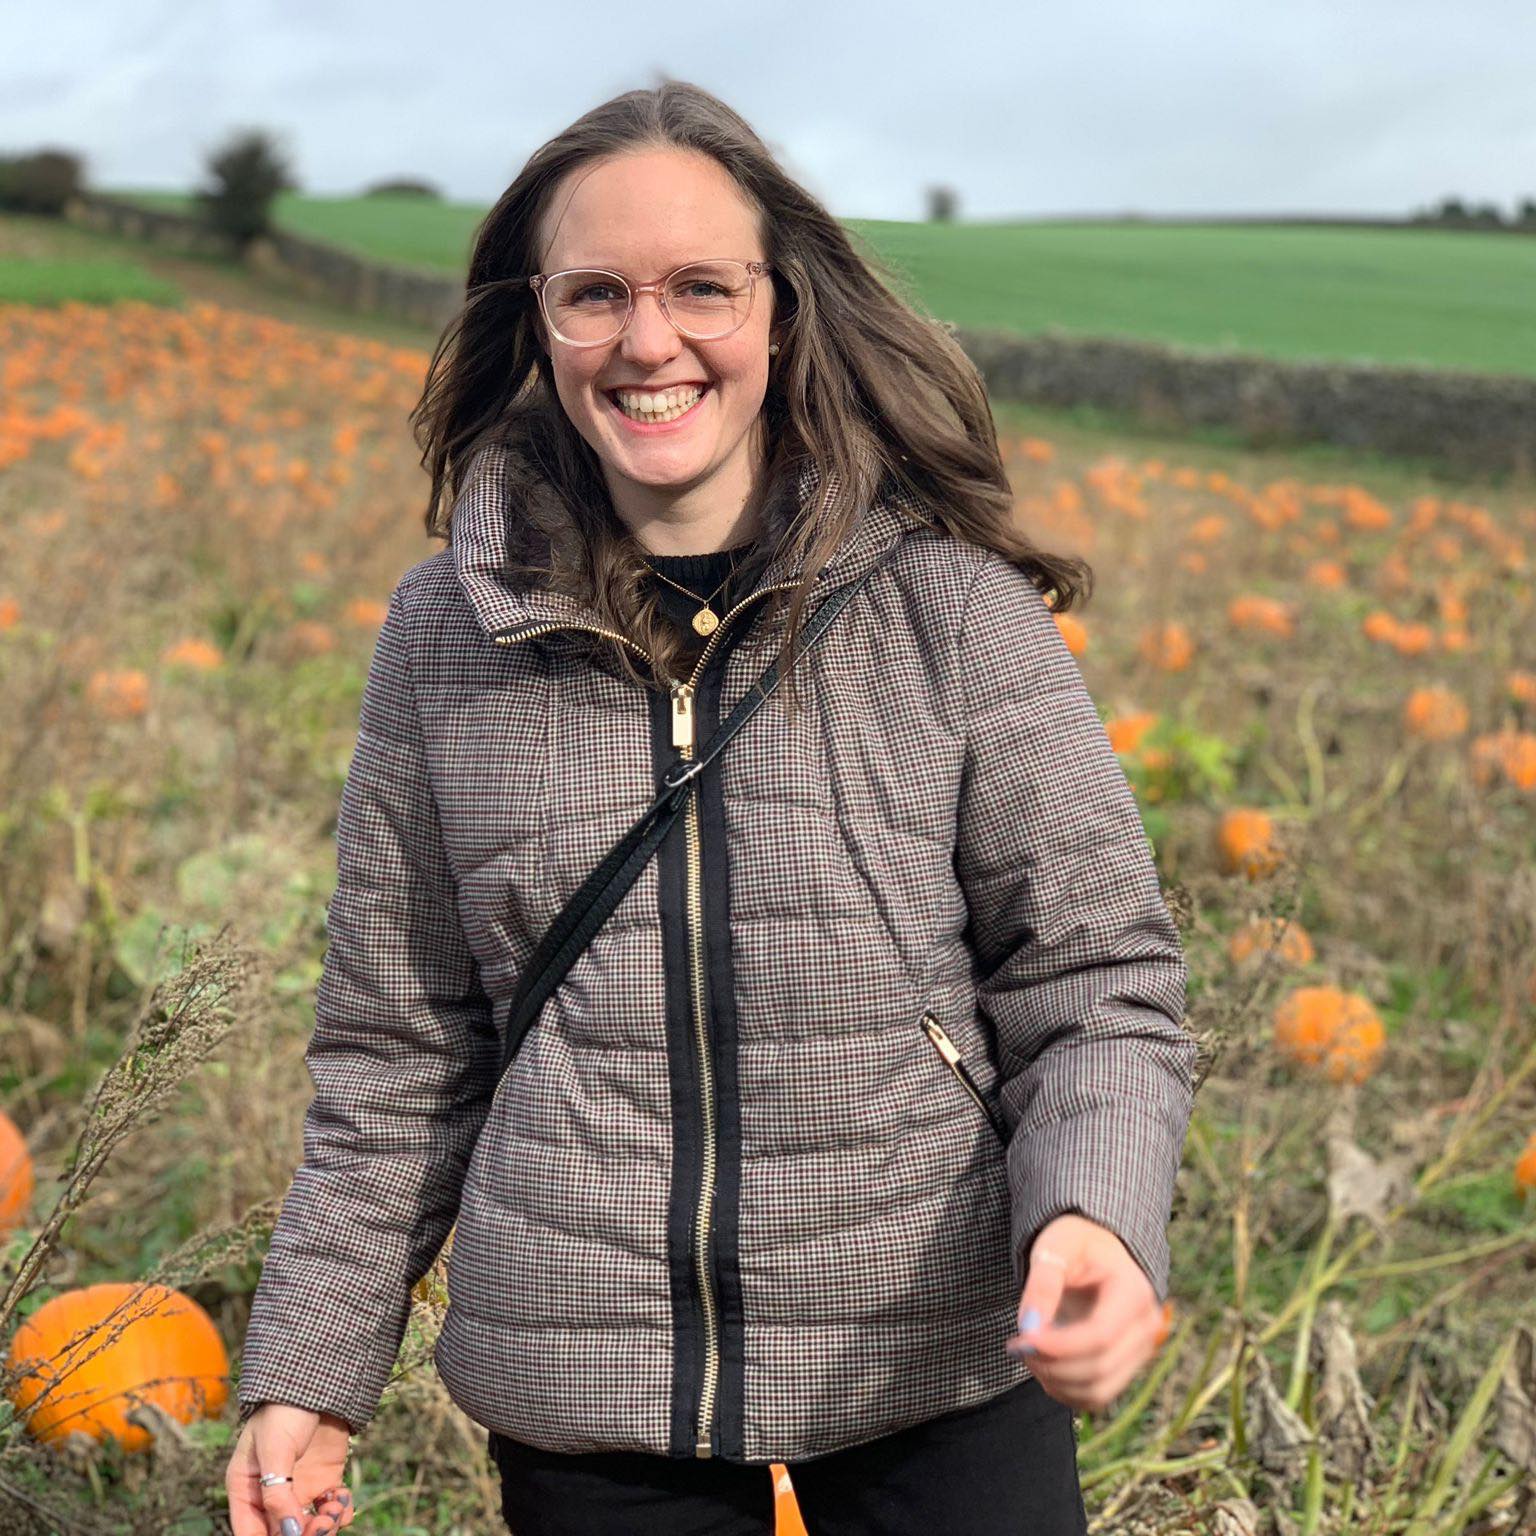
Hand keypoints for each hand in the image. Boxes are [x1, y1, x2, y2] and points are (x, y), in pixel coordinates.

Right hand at [226, 1403, 355, 1534]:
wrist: (320, 1381)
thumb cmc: (285, 1409)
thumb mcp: (275, 1448)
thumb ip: (277, 1493)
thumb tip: (289, 1533)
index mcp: (246, 1489)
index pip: (251, 1533)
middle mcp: (271, 1494)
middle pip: (282, 1533)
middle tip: (321, 1525)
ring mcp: (299, 1488)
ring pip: (309, 1527)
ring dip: (324, 1527)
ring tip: (333, 1511)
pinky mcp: (325, 1480)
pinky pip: (331, 1510)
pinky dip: (340, 1512)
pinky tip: (342, 1500)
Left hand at [1004, 1213, 1174, 1413]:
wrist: (1096, 1250)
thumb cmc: (1075, 1242)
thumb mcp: (1055, 1247)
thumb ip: (1042, 1283)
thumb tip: (1029, 1327)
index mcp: (1134, 1292)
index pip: (1100, 1335)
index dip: (1059, 1345)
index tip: (1022, 1339)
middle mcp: (1146, 1327)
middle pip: (1099, 1368)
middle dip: (1051, 1364)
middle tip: (1016, 1345)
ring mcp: (1140, 1352)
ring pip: (1098, 1391)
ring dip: (1055, 1381)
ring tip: (1026, 1352)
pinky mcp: (1125, 1369)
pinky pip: (1095, 1397)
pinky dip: (1064, 1391)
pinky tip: (1042, 1365)